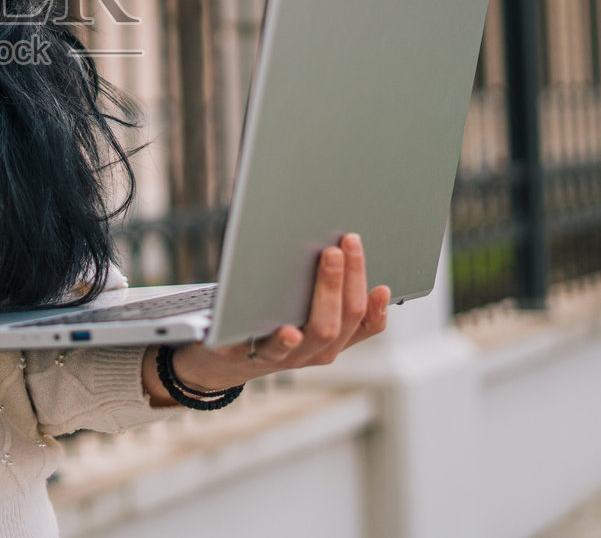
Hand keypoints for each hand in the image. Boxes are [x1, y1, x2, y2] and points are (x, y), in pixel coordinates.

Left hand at [145, 233, 390, 400]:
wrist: (216, 356)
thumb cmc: (265, 321)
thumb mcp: (300, 309)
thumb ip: (324, 289)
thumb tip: (347, 248)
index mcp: (328, 340)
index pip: (362, 325)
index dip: (377, 308)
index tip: (384, 283)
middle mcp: (309, 352)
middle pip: (339, 321)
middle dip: (346, 279)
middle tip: (344, 243)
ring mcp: (279, 357)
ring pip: (314, 334)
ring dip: (324, 293)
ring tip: (327, 258)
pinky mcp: (242, 354)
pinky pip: (264, 349)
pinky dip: (280, 339)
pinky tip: (286, 328)